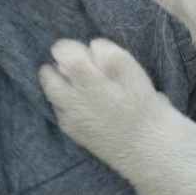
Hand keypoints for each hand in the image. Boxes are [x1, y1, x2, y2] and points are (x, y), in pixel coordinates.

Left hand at [39, 38, 168, 168]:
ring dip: (61, 85)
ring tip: (83, 85)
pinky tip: (86, 105)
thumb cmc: (143, 105)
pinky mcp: (73, 134)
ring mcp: (68, 119)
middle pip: (48, 75)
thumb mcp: (132, 70)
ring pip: (52, 94)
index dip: (69, 46)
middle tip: (78, 66)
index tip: (82, 50)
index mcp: (84, 79)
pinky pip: (60, 111)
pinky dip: (66, 103)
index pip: (61, 52)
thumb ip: (107, 53)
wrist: (148, 148)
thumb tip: (91, 47)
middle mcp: (69, 99)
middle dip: (58, 66)